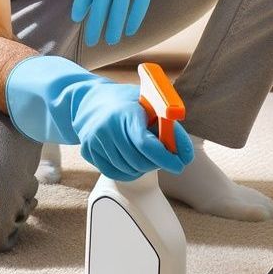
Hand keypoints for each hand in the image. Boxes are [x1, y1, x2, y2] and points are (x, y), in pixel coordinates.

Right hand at [5, 55, 193, 180]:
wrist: (87, 100)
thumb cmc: (126, 102)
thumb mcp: (148, 102)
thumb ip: (167, 124)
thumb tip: (185, 151)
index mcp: (125, 113)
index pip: (146, 144)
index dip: (165, 158)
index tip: (179, 165)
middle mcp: (107, 128)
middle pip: (138, 161)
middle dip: (157, 163)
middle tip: (166, 158)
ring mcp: (94, 141)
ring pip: (128, 170)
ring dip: (144, 167)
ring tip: (146, 154)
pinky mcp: (87, 152)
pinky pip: (114, 173)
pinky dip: (129, 171)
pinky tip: (133, 160)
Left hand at [71, 0, 177, 47]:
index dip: (81, 6)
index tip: (77, 19)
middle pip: (100, 4)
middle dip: (95, 24)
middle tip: (92, 40)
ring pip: (118, 8)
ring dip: (113, 27)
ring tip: (111, 40)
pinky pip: (139, 4)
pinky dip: (134, 20)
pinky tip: (130, 31)